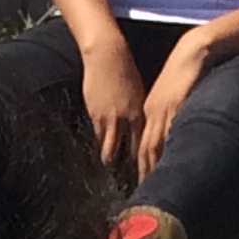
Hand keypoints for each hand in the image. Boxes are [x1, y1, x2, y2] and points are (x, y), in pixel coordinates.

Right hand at [77, 31, 146, 174]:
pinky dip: (100, 145)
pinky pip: (97, 136)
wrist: (107, 54)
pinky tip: (99, 153)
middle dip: (125, 169)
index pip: (142, 144)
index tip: (144, 173)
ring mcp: (108, 119)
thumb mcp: (137, 91)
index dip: (142, 160)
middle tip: (127, 184)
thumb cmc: (125, 69)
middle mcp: (125, 119)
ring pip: (109, 148)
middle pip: (126, 152)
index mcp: (139, 113)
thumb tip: (139, 128)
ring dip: (109, 160)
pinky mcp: (95, 115)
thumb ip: (137, 112)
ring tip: (110, 172)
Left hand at [136, 26, 212, 177]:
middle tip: (143, 197)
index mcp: (150, 112)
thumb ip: (171, 117)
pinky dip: (166, 151)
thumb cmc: (187, 73)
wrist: (193, 50)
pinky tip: (167, 166)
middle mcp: (152, 114)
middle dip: (143, 175)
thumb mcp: (174, 98)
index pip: (142, 146)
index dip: (141, 169)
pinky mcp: (174, 105)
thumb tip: (175, 138)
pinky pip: (168, 132)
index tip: (141, 188)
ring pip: (152, 145)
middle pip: (144, 150)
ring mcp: (162, 110)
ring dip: (151, 168)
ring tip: (152, 189)